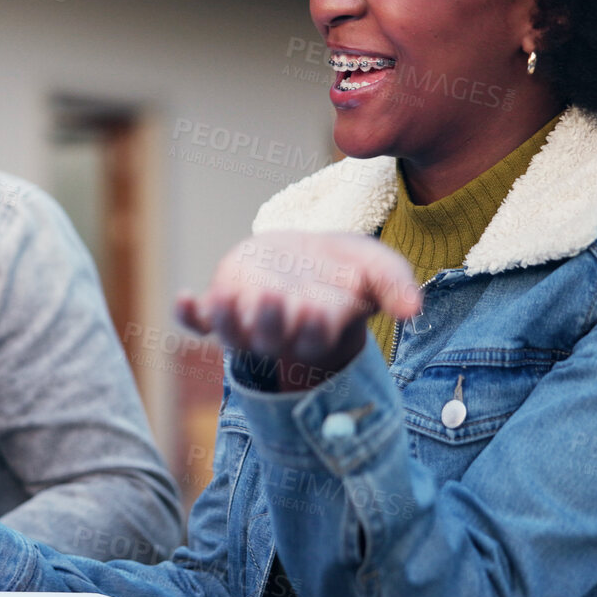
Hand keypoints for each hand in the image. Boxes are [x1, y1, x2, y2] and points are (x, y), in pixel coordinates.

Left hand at [175, 231, 421, 389]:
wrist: (310, 258)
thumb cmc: (348, 269)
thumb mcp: (378, 268)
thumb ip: (396, 286)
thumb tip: (414, 309)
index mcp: (318, 328)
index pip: (315, 337)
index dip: (315, 326)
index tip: (319, 306)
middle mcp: (280, 332)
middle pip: (270, 339)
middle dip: (270, 321)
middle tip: (273, 296)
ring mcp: (248, 320)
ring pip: (232, 334)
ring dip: (226, 320)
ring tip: (223, 298)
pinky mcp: (223, 303)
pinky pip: (199, 322)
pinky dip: (187, 315)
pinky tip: (181, 299)